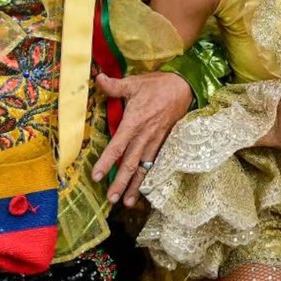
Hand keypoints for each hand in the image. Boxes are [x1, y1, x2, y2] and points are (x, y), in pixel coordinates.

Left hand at [92, 72, 192, 206]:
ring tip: (127, 202)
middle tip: (111, 199)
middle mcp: (145, 136)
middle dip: (121, 182)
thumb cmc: (157, 85)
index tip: (96, 176)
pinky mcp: (164, 142)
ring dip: (135, 185)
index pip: (118, 146)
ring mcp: (156, 141)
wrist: (184, 88)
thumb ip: (114, 86)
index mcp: (135, 123)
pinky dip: (149, 177)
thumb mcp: (134, 82)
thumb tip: (96, 77)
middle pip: (131, 163)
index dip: (106, 162)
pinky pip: (155, 163)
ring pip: (144, 167)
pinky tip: (144, 189)